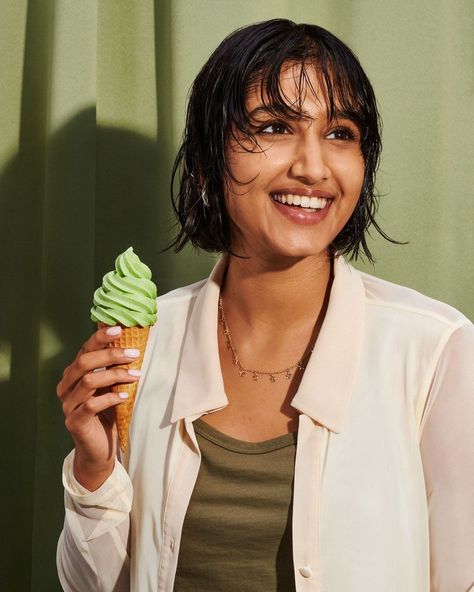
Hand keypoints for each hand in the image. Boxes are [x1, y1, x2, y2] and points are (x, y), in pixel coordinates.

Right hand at [57, 325, 140, 489]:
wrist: (100, 450)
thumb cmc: (107, 414)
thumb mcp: (110, 387)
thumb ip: (113, 370)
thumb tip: (133, 345)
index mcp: (74, 374)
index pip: (84, 350)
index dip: (100, 338)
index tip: (119, 329)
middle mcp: (66, 387)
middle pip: (84, 362)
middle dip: (110, 355)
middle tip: (134, 353)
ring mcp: (68, 405)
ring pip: (88, 381)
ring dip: (115, 375)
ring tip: (136, 375)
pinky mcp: (74, 422)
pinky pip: (90, 405)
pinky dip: (109, 397)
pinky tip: (124, 395)